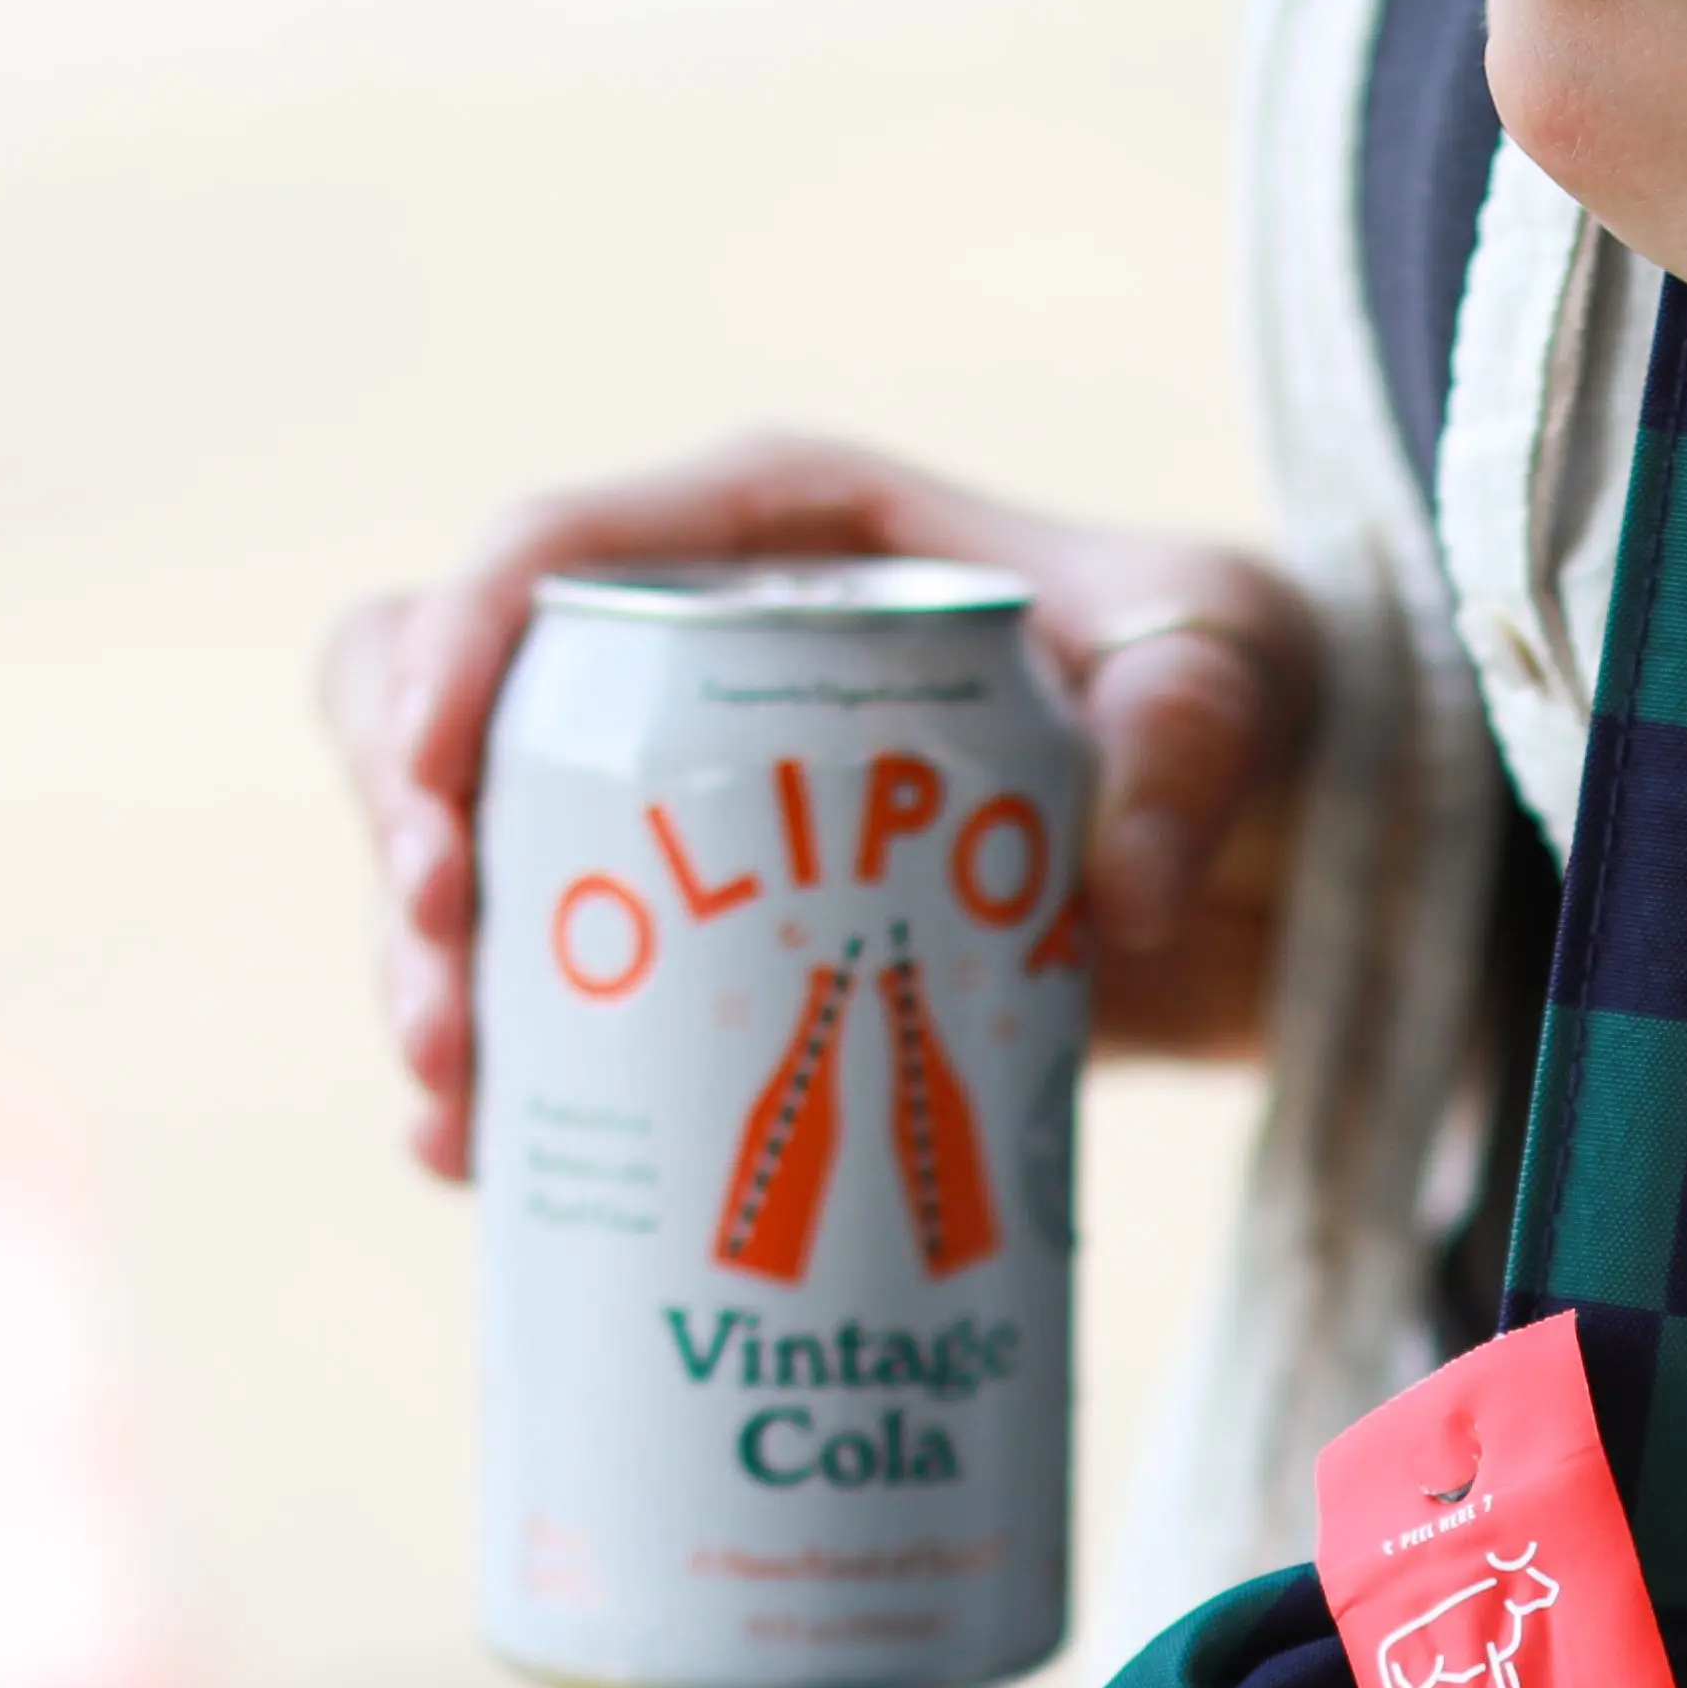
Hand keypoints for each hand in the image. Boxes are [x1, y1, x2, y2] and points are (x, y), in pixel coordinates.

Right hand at [317, 439, 1317, 1180]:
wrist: (1275, 840)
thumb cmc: (1233, 689)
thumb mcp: (1227, 674)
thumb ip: (1190, 744)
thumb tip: (1117, 895)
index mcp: (776, 531)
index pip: (556, 558)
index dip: (449, 656)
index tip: (432, 794)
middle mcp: (689, 651)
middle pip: (453, 713)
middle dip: (411, 855)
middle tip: (448, 1002)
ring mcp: (678, 799)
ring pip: (475, 863)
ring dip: (430, 981)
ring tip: (455, 1110)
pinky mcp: (707, 936)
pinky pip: (556, 988)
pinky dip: (505, 1072)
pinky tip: (470, 1156)